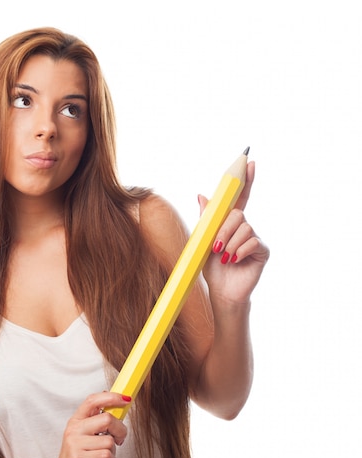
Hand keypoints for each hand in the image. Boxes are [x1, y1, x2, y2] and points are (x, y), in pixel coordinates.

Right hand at [48, 392, 128, 457]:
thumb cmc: (79, 456)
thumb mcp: (87, 435)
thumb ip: (98, 421)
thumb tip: (115, 402)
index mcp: (77, 420)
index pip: (93, 400)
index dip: (112, 397)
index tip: (126, 399)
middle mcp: (74, 429)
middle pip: (107, 419)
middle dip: (120, 430)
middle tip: (119, 439)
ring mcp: (74, 444)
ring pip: (109, 440)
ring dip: (114, 450)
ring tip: (106, 455)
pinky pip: (106, 455)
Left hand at [198, 161, 269, 304]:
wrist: (221, 291)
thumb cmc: (212, 268)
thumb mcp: (204, 241)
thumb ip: (206, 219)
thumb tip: (201, 194)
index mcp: (230, 223)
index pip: (240, 197)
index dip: (244, 180)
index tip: (249, 161)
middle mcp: (245, 228)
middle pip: (238, 214)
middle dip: (224, 229)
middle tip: (215, 246)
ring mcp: (254, 239)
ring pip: (244, 228)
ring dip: (229, 243)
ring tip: (224, 257)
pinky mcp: (262, 251)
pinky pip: (252, 243)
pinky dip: (239, 251)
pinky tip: (234, 261)